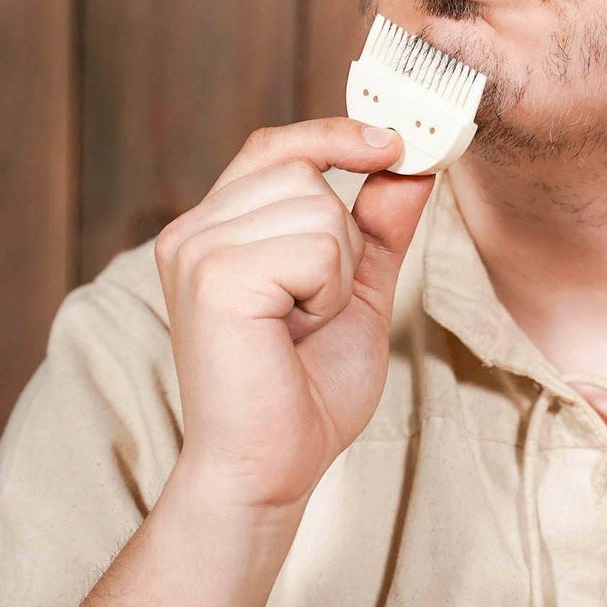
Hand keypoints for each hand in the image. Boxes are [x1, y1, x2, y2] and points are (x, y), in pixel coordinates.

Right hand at [154, 119, 434, 513]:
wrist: (272, 470)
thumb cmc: (308, 389)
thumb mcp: (358, 290)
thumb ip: (379, 227)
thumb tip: (412, 164)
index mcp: (216, 229)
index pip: (275, 146)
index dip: (336, 136)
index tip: (394, 143)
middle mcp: (193, 231)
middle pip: (307, 171)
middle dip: (342, 240)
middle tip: (314, 307)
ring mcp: (197, 249)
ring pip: (319, 206)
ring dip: (336, 272)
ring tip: (300, 323)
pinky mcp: (214, 276)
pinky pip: (318, 245)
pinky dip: (328, 292)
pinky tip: (294, 332)